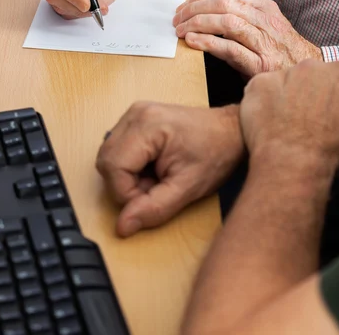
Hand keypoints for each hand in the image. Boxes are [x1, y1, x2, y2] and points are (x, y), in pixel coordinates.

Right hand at [96, 102, 241, 236]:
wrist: (232, 131)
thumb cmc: (216, 153)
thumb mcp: (188, 188)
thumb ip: (154, 209)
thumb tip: (122, 226)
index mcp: (148, 125)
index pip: (114, 168)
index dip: (127, 194)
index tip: (152, 198)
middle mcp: (136, 114)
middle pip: (106, 161)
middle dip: (126, 184)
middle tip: (156, 188)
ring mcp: (135, 113)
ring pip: (109, 156)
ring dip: (127, 176)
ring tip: (156, 176)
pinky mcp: (137, 118)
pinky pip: (118, 148)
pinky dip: (130, 165)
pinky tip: (153, 166)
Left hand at [173, 0, 321, 76]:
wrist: (308, 75)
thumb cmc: (282, 54)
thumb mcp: (265, 28)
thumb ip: (240, 18)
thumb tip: (203, 13)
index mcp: (264, 8)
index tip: (184, 7)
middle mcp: (265, 21)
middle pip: (223, 3)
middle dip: (194, 9)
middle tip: (177, 20)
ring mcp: (265, 42)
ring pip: (226, 21)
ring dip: (197, 24)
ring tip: (181, 31)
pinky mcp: (261, 65)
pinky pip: (230, 48)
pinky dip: (207, 43)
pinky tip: (193, 42)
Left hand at [240, 60, 338, 172]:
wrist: (292, 163)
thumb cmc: (333, 148)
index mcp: (338, 72)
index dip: (336, 100)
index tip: (331, 117)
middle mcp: (309, 66)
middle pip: (311, 77)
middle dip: (311, 94)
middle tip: (309, 122)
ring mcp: (280, 74)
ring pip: (285, 83)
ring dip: (287, 97)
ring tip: (288, 125)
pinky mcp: (257, 85)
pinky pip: (262, 90)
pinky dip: (265, 103)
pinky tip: (271, 122)